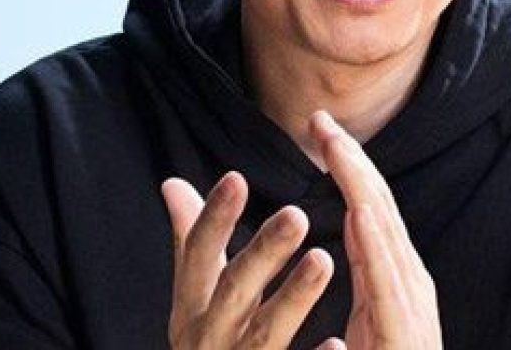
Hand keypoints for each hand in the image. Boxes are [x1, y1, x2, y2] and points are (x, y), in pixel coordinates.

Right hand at [161, 171, 336, 348]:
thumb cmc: (210, 344)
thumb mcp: (194, 297)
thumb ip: (192, 243)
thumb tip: (173, 182)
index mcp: (193, 309)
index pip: (197, 256)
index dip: (214, 218)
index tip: (236, 177)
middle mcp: (209, 339)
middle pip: (233, 292)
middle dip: (262, 253)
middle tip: (297, 213)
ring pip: (265, 336)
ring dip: (292, 299)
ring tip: (323, 261)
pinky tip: (337, 344)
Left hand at [310, 111, 442, 349]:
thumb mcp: (366, 322)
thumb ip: (362, 279)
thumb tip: (350, 235)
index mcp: (394, 277)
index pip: (370, 210)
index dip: (348, 168)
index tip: (320, 132)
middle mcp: (408, 280)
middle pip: (378, 205)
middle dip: (351, 158)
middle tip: (320, 118)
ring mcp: (410, 299)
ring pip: (382, 226)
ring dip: (357, 180)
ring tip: (332, 143)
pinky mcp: (402, 324)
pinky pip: (384, 272)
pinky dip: (371, 235)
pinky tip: (354, 207)